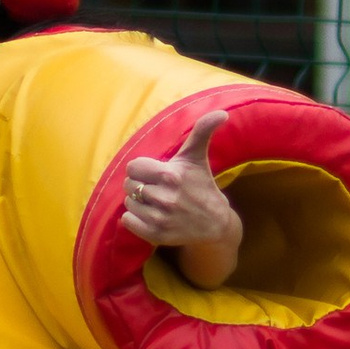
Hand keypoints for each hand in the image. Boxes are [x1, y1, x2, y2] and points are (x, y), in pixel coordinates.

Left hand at [121, 117, 243, 287]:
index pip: (133, 167)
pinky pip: (127, 221)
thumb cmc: (201, 185)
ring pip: (128, 202)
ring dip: (138, 202)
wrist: (214, 224)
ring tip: (155, 202)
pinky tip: (150, 215)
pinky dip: (134, 218)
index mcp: (171, 175)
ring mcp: (159, 218)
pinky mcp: (155, 235)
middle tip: (156, 188)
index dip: (142, 169)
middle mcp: (164, 197)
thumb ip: (202, 131)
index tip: (154, 173)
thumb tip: (222, 113)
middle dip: (140, 184)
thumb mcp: (197, 157)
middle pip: (129, 184)